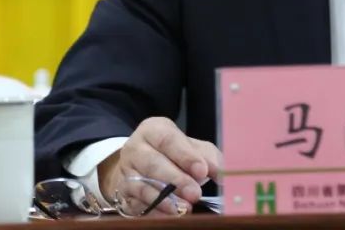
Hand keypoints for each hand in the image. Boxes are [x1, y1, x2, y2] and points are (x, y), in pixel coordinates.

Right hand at [98, 117, 221, 215]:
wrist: (140, 165)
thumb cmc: (172, 153)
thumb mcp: (191, 148)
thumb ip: (208, 157)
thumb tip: (223, 173)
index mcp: (153, 129)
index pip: (169, 140)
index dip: (186, 156)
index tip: (202, 170)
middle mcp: (135, 147)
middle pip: (154, 163)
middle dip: (176, 180)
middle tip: (195, 193)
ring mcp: (126, 171)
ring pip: (143, 185)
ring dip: (165, 199)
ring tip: (185, 207)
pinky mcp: (122, 192)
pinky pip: (137, 203)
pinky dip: (154, 210)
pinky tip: (170, 214)